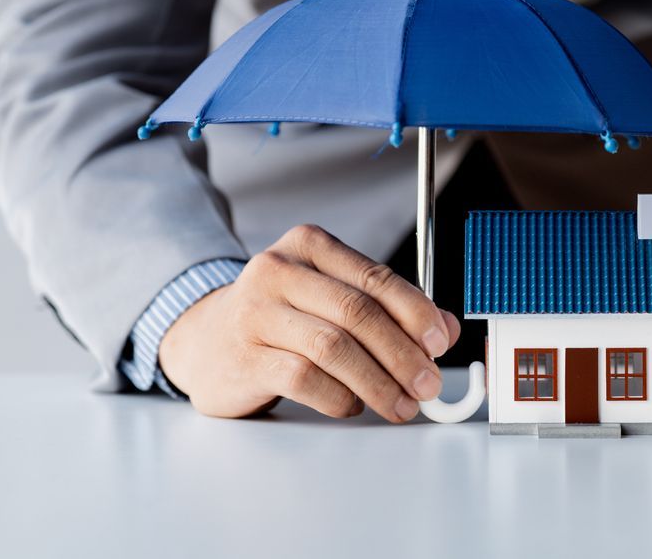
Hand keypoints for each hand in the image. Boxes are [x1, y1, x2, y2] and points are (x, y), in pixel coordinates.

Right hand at [156, 224, 461, 421]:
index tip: (440, 342)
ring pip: (333, 348)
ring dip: (378, 383)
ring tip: (400, 404)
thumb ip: (388, 309)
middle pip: (356, 313)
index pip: (373, 277)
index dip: (415, 312)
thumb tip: (446, 330)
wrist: (205, 340)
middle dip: (402, 354)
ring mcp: (255, 313)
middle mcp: (276, 271)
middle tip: (427, 385)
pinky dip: (339, 397)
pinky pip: (304, 378)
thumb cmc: (279, 318)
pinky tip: (352, 405)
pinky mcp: (244, 356)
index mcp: (307, 246)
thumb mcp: (330, 299)